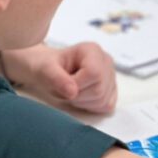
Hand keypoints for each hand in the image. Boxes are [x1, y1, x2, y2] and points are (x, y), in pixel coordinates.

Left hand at [0, 43, 117, 113]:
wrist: (48, 70)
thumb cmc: (46, 66)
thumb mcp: (45, 69)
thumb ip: (56, 78)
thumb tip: (72, 92)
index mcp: (92, 50)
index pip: (94, 73)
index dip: (77, 85)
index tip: (63, 84)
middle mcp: (106, 61)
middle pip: (99, 89)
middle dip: (78, 96)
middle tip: (65, 89)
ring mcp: (112, 76)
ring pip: (102, 100)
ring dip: (82, 102)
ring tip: (71, 92)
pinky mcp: (112, 90)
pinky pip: (106, 106)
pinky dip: (91, 106)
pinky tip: (81, 97)